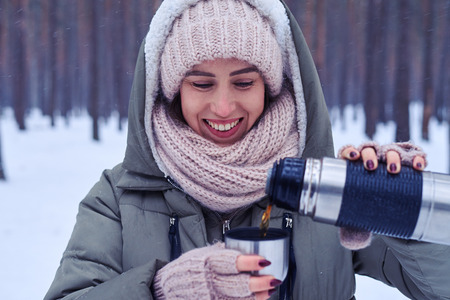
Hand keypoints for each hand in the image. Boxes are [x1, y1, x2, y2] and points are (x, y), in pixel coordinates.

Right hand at [153, 243, 281, 299]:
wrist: (167, 289)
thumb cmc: (186, 269)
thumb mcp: (200, 253)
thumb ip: (221, 252)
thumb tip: (243, 246)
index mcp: (206, 262)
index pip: (230, 262)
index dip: (249, 262)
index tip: (264, 261)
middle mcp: (208, 282)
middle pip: (238, 285)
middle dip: (259, 283)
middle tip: (273, 278)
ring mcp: (209, 298)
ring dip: (257, 297)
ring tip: (269, 289)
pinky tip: (257, 299)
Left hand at [336, 141, 426, 249]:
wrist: (392, 207)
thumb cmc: (370, 208)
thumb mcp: (359, 218)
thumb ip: (352, 228)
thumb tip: (350, 243)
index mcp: (355, 166)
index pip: (349, 152)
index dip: (349, 151)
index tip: (352, 157)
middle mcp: (373, 158)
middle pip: (369, 148)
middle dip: (370, 154)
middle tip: (371, 167)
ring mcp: (391, 158)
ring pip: (390, 149)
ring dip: (392, 156)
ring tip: (394, 169)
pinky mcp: (409, 162)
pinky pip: (414, 155)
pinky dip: (417, 158)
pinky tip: (418, 166)